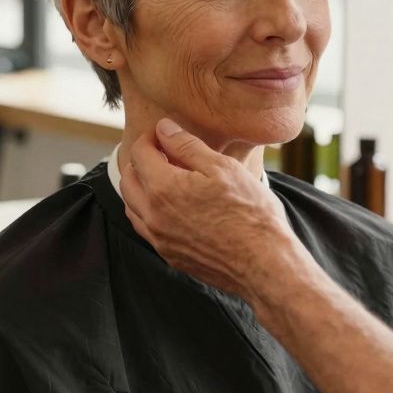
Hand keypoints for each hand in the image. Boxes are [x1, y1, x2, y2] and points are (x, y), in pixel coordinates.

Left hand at [119, 119, 303, 305]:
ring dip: (140, 187)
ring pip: (131, 206)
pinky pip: (144, 228)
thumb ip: (187, 146)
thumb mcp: (222, 168)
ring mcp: (159, 239)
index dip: (149, 138)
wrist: (264, 264)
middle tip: (162, 152)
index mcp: (163, 189)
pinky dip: (147, 211)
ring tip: (164, 176)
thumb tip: (164, 129)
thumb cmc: (250, 214)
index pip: (139, 154)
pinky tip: (169, 206)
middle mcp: (153, 215)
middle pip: (128, 179)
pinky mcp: (169, 255)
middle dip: (139, 161)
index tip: (163, 133)